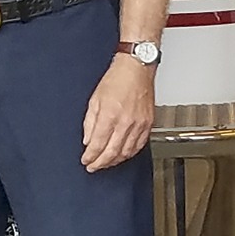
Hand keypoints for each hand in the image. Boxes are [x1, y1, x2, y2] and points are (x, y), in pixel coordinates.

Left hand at [81, 54, 154, 172]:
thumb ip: (90, 123)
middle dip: (101, 163)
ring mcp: (139, 124)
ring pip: (127, 152)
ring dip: (115, 161)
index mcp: (110, 115)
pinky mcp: (148, 124)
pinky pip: (139, 145)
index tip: (86, 161)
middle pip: (112, 152)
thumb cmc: (116, 79)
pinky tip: (122, 155)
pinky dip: (129, 154)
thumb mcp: (94, 99)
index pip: (98, 144)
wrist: (136, 69)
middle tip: (93, 167)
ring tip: (106, 163)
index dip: (91, 157)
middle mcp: (126, 122)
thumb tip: (87, 141)